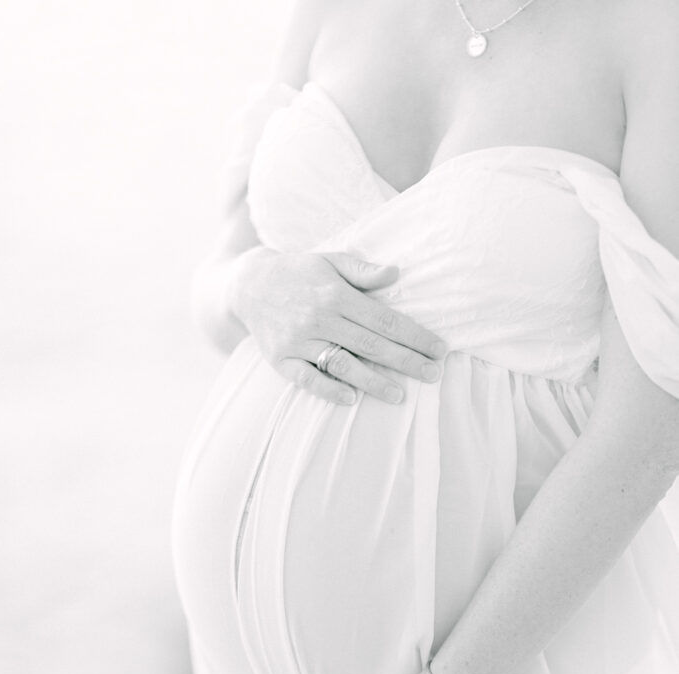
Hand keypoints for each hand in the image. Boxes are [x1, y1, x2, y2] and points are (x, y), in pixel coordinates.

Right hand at [231, 247, 444, 404]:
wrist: (248, 284)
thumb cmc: (300, 273)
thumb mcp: (330, 261)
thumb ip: (362, 271)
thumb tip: (396, 273)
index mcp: (336, 294)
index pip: (384, 319)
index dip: (414, 336)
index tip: (439, 349)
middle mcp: (318, 318)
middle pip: (370, 344)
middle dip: (405, 361)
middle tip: (433, 375)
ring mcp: (298, 341)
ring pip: (341, 364)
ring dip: (372, 381)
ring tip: (399, 396)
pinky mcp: (280, 359)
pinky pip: (306, 379)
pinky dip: (327, 389)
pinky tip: (351, 399)